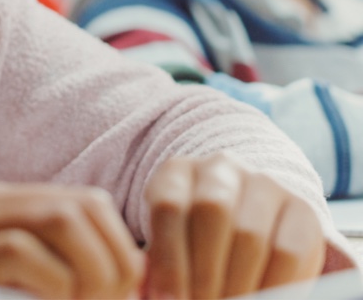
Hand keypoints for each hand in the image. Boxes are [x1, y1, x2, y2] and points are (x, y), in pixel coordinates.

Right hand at [0, 179, 143, 298]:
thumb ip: (4, 272)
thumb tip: (69, 292)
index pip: (82, 202)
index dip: (119, 249)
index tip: (120, 297)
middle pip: (81, 205)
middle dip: (117, 260)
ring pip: (58, 218)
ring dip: (91, 271)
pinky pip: (14, 253)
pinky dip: (49, 283)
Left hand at [144, 153, 325, 298]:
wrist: (245, 233)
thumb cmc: (193, 246)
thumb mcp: (170, 247)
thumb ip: (160, 266)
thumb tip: (155, 296)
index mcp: (177, 172)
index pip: (169, 206)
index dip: (169, 260)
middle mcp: (220, 169)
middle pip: (212, 211)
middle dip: (204, 271)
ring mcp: (264, 184)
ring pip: (250, 233)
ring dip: (237, 282)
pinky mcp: (302, 209)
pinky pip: (288, 251)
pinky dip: (272, 285)